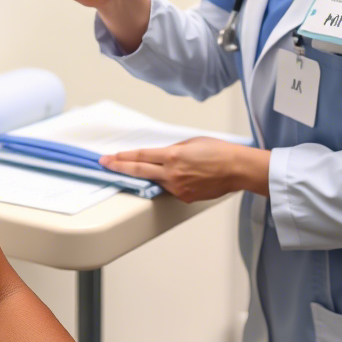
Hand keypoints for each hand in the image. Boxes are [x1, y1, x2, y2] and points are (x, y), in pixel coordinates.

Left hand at [100, 138, 270, 202]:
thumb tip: (160, 156)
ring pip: (155, 181)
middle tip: (105, 165)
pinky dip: (167, 182)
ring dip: (149, 175)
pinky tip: (176, 177)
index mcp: (172, 156)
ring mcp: (178, 188)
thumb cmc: (218, 152)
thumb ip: (172, 150)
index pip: (140, 157)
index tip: (109, 158)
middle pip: (139, 170)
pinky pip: (169, 189)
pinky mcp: (185, 198)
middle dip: (119, 167)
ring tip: (148, 168)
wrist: (236, 169)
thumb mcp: (190, 143)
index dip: (122, 158)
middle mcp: (172, 174)